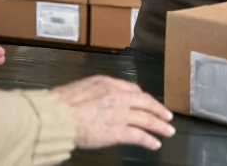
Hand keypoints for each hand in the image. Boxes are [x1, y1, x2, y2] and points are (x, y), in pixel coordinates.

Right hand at [52, 75, 174, 150]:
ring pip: (147, 119)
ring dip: (160, 125)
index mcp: (107, 83)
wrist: (58, 115)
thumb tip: (98, 99)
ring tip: (168, 131)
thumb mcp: (81, 88)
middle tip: (168, 116)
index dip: (143, 97)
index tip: (148, 102)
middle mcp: (117, 96)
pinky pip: (139, 135)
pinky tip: (154, 144)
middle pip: (145, 102)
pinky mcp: (118, 131)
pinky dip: (149, 140)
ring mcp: (120, 113)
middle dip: (158, 109)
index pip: (132, 89)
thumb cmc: (62, 104)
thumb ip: (95, 92)